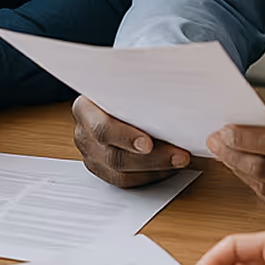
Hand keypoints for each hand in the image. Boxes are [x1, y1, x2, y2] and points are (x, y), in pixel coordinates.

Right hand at [72, 96, 190, 188]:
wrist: (110, 96)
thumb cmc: (121, 88)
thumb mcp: (123, 81)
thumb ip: (139, 90)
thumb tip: (169, 90)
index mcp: (84, 109)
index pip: (101, 128)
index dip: (125, 138)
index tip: (148, 143)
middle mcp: (85, 135)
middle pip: (114, 156)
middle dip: (152, 159)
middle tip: (178, 155)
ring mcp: (92, 155)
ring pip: (121, 175)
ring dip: (155, 170)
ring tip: (179, 161)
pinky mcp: (103, 170)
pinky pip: (126, 182)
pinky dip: (150, 177)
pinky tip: (168, 168)